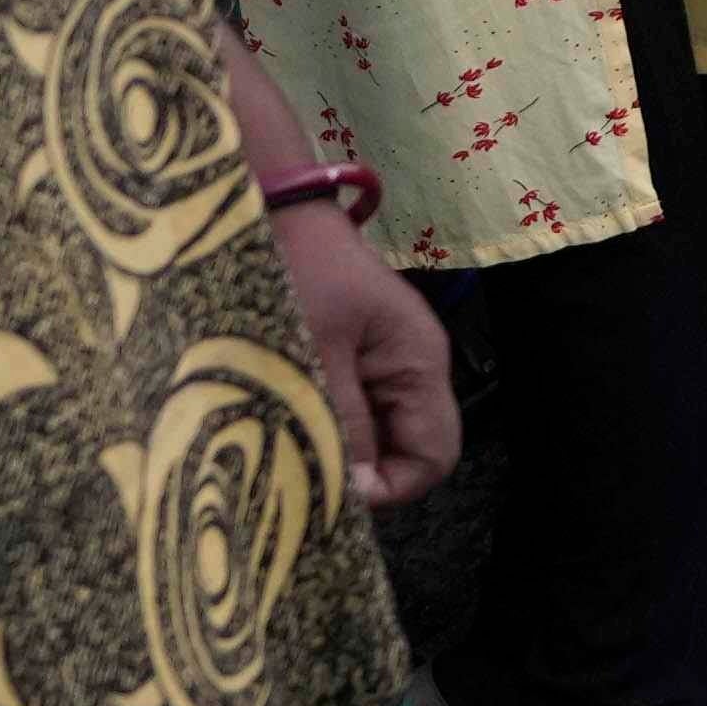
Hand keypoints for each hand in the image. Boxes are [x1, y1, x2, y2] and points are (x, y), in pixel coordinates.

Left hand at [270, 189, 462, 502]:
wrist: (273, 211)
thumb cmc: (296, 271)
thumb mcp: (314, 354)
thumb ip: (340, 425)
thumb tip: (354, 494)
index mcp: (418, 363)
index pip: (434, 457)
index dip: (390, 489)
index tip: (334, 494)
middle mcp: (413, 367)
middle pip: (406, 450)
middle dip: (360, 472)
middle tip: (300, 470)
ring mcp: (385, 361)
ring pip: (376, 434)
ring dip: (337, 448)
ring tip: (286, 443)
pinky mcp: (357, 355)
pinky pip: (353, 410)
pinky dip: (324, 424)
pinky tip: (285, 418)